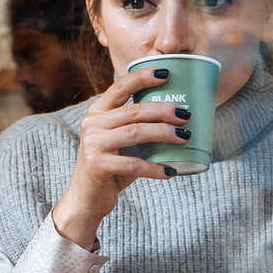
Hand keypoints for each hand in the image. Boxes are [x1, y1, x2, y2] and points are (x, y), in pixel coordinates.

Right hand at [50, 64, 192, 249]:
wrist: (86, 198)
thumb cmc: (110, 165)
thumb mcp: (117, 139)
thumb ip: (135, 125)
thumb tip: (176, 114)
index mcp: (97, 112)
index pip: (120, 87)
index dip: (143, 77)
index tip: (167, 74)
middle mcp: (92, 124)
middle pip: (134, 111)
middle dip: (163, 110)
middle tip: (186, 114)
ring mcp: (93, 145)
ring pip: (135, 133)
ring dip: (164, 134)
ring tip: (185, 136)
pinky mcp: (98, 166)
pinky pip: (134, 164)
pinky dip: (155, 168)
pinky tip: (171, 171)